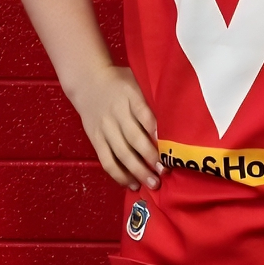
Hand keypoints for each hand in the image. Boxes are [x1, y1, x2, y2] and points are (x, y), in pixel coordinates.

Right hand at [70, 65, 161, 191]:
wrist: (87, 80)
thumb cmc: (120, 82)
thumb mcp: (137, 81)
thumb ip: (151, 98)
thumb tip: (176, 120)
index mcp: (130, 95)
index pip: (145, 114)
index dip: (156, 131)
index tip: (169, 146)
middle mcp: (116, 113)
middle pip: (134, 138)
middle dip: (150, 158)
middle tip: (165, 172)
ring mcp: (104, 127)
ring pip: (121, 153)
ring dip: (137, 171)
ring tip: (152, 183)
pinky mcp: (95, 138)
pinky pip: (106, 160)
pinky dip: (118, 174)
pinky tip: (131, 184)